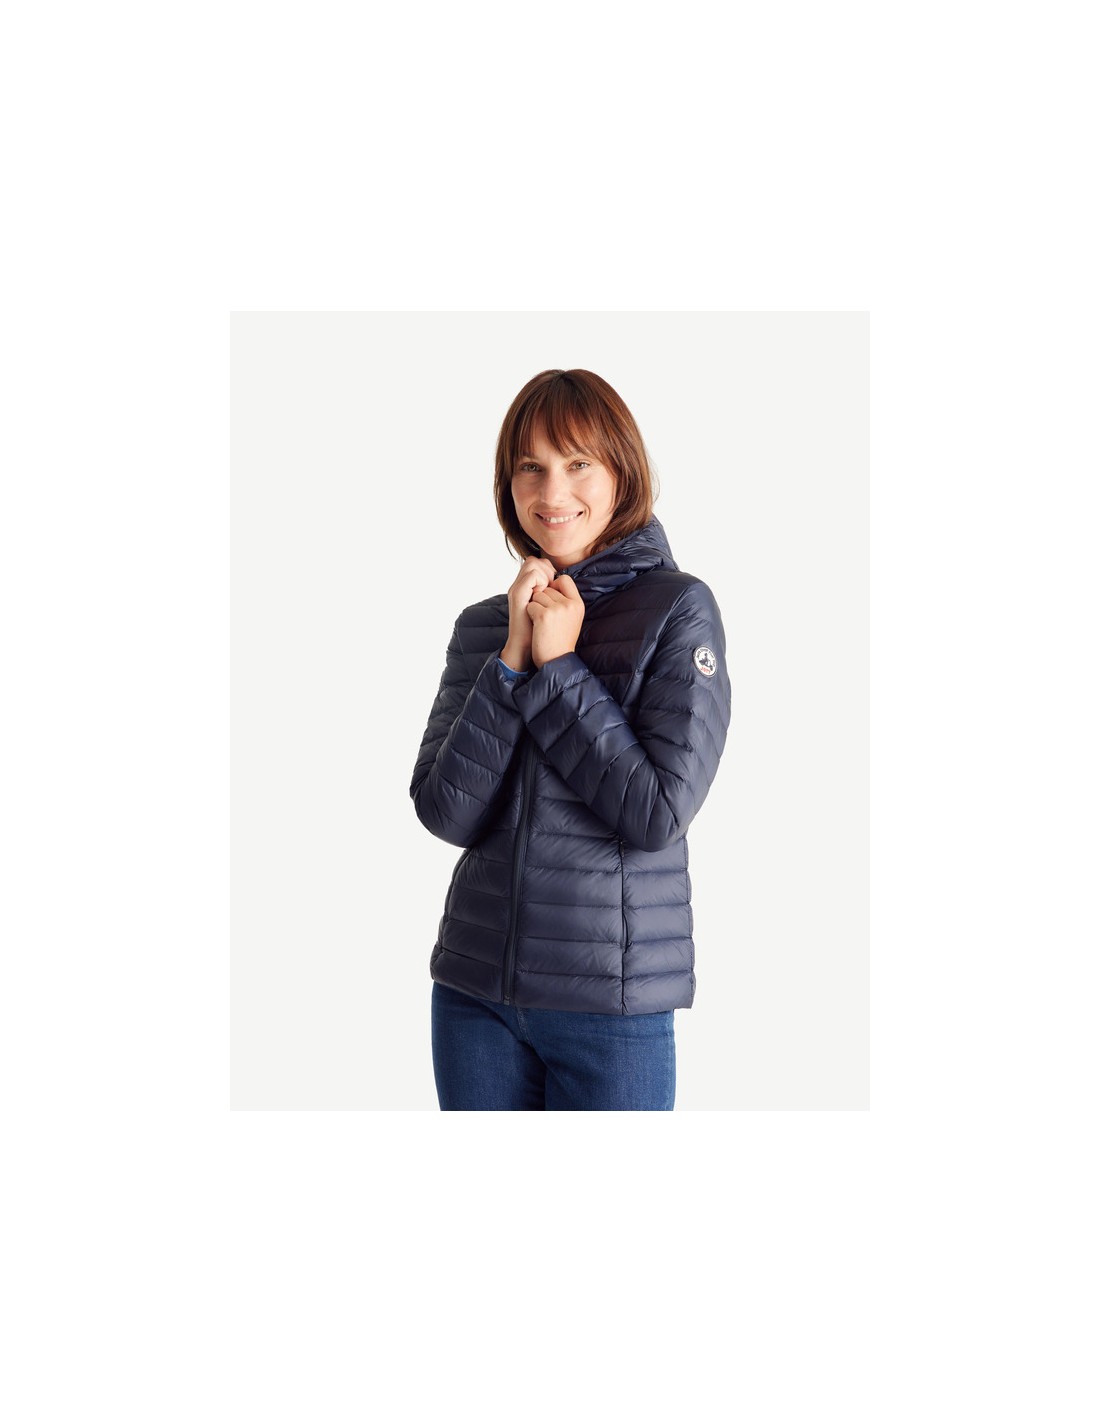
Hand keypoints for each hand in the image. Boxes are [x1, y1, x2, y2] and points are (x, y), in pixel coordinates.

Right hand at [502, 556, 556, 670]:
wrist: (526, 646)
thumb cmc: (538, 631)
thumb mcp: (546, 609)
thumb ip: (549, 596)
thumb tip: (561, 585)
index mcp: (525, 588)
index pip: (535, 563)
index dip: (547, 568)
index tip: (555, 584)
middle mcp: (519, 586)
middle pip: (532, 560)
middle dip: (546, 568)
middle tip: (552, 584)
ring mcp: (517, 589)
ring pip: (531, 563)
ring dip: (544, 573)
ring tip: (549, 588)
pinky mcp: (517, 595)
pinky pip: (531, 575)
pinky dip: (541, 580)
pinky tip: (545, 593)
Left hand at [526, 574, 584, 667]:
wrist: (556, 660)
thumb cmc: (561, 640)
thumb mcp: (572, 618)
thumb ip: (566, 600)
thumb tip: (553, 582)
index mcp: (578, 604)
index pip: (565, 579)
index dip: (554, 586)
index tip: (550, 600)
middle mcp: (570, 604)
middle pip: (548, 588)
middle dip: (543, 600)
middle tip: (548, 620)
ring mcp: (557, 609)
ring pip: (538, 595)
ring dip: (536, 607)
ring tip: (543, 624)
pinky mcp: (544, 616)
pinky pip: (531, 605)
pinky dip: (530, 614)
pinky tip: (537, 627)